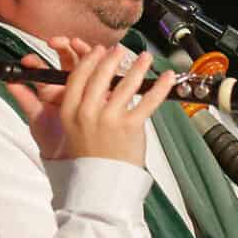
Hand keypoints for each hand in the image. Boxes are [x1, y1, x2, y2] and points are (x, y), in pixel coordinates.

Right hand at [47, 48, 173, 165]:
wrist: (99, 187)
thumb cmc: (88, 161)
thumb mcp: (72, 130)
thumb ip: (80, 107)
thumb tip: (95, 86)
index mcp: (70, 112)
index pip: (79, 76)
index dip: (91, 60)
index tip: (98, 51)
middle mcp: (88, 112)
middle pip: (101, 75)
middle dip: (114, 58)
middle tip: (122, 50)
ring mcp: (110, 118)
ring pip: (126, 83)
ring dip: (138, 66)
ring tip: (146, 58)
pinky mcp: (130, 126)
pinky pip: (148, 100)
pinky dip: (160, 87)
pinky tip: (167, 77)